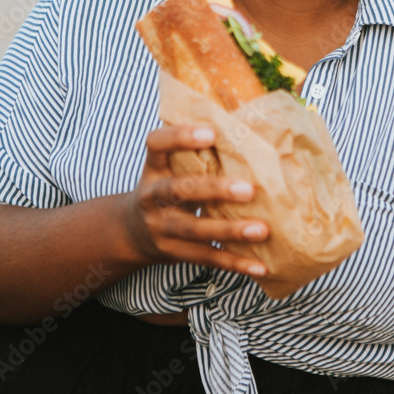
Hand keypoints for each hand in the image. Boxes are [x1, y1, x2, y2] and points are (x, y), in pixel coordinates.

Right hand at [125, 125, 269, 278]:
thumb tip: (250, 127)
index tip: (211, 132)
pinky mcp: (171, 253)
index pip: (157, 144)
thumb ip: (196, 152)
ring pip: (194, 229)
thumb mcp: (168, 167)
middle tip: (248, 189)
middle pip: (179, 190)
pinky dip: (233, 263)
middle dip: (214, 189)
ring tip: (261, 230)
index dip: (180, 137)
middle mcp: (151, 196)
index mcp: (153, 167)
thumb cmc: (166, 187)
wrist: (131, 232)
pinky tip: (259, 266)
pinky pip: (205, 258)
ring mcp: (159, 227)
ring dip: (229, 230)